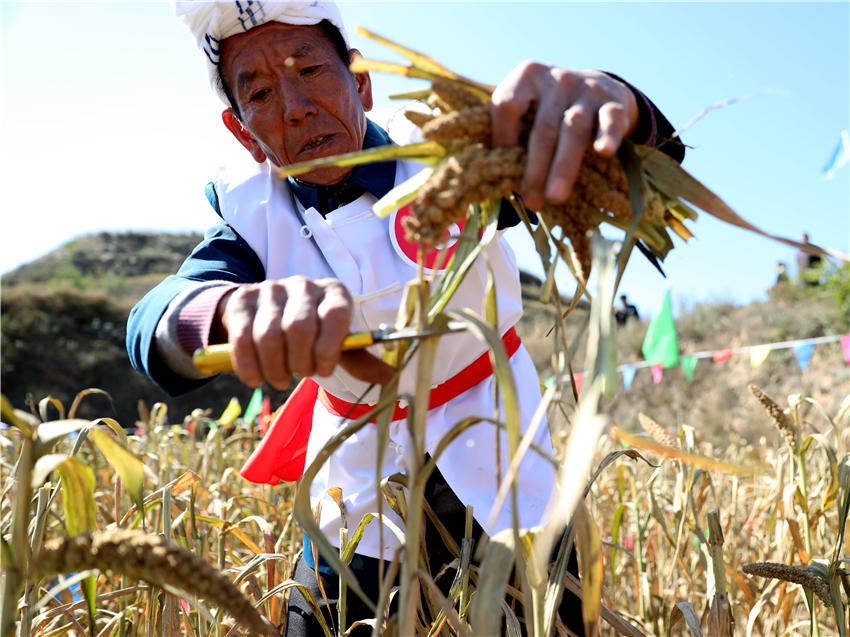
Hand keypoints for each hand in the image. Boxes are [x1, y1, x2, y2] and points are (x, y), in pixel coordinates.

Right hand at [215, 276, 393, 388]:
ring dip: (275, 368)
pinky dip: (250, 366)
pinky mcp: (242, 300)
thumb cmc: (311, 333)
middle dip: (300, 362)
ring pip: (269, 335)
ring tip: (280, 379)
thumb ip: (359, 358)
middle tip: (300, 375)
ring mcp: (270, 289)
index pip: (337, 315)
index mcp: (334, 293)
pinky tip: (256, 378)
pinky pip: (242, 338)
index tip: (324, 369)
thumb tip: (390, 376)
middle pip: (299, 328)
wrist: (264, 314)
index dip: (330, 347)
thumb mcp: (335, 343)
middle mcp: (304, 285)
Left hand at [491, 64, 638, 210]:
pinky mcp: (614, 103)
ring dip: (563, 166)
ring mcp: (587, 89)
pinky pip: (611, 120)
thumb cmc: (550, 110)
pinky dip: (608, 136)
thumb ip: (513, 133)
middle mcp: (557, 80)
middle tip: (531, 201)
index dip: (502, 137)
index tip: (502, 169)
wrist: (598, 87)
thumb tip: (496, 179)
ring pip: (574, 128)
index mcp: (527, 77)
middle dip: (536, 168)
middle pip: (543, 127)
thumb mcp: (529, 109)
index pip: (507, 105)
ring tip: (555, 197)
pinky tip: (603, 152)